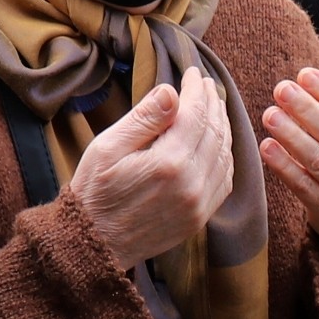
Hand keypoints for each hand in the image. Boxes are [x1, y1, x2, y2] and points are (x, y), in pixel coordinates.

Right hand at [68, 72, 234, 267]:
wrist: (94, 244)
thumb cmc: (94, 192)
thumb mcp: (107, 148)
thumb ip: (144, 119)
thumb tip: (172, 92)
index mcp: (168, 162)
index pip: (196, 114)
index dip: (198, 90)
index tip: (195, 73)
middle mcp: (191, 183)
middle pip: (215, 132)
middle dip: (213, 103)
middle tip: (207, 85)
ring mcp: (199, 204)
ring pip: (225, 155)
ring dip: (222, 126)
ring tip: (214, 107)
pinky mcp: (200, 218)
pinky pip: (224, 180)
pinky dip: (225, 155)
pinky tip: (216, 142)